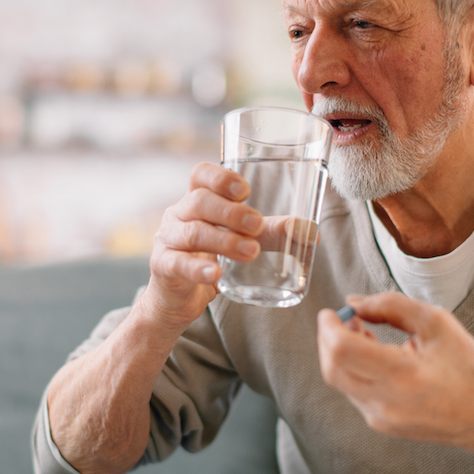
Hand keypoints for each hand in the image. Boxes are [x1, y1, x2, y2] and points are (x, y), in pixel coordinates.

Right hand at [138, 162, 264, 330]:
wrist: (177, 298)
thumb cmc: (211, 258)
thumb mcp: (240, 240)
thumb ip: (270, 233)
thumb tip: (310, 231)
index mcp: (197, 199)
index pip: (200, 175)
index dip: (220, 177)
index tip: (245, 190)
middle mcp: (178, 214)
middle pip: (199, 201)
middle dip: (231, 212)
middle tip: (257, 225)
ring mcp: (168, 240)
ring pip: (193, 233)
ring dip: (224, 241)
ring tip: (250, 252)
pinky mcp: (163, 267)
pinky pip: (178, 264)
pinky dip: (198, 268)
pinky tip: (215, 274)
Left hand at [316, 292, 473, 451]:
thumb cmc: (468, 367)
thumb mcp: (435, 322)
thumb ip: (390, 306)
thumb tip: (353, 303)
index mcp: (402, 375)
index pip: (342, 350)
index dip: (329, 326)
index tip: (330, 312)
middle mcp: (386, 403)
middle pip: (331, 368)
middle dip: (328, 338)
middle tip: (343, 318)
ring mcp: (381, 418)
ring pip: (339, 381)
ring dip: (339, 353)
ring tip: (362, 331)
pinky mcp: (381, 424)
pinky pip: (353, 392)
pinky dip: (352, 369)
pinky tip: (371, 354)